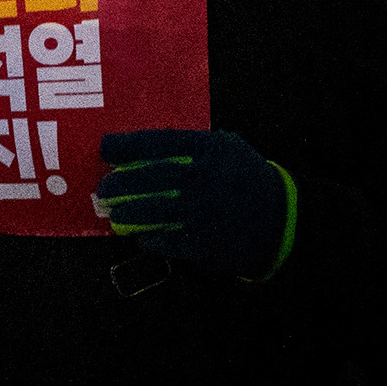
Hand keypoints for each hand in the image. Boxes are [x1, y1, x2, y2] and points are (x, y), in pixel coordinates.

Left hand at [97, 130, 295, 279]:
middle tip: (103, 188)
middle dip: (120, 184)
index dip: (127, 145)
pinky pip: (168, 241)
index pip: (159, 142)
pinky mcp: (207, 243)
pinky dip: (151, 239)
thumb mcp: (225, 150)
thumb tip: (140, 149)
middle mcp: (205, 179)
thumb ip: (189, 147)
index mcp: (210, 150)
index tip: (105, 147)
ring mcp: (205, 213)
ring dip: (128, 214)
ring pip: (154, 213)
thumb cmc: (246, 178)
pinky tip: (142, 237)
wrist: (283, 220)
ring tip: (115, 215)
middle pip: (150, 179)